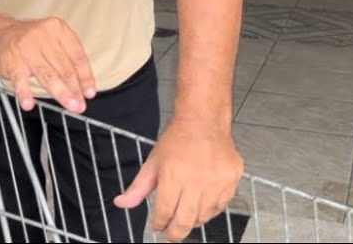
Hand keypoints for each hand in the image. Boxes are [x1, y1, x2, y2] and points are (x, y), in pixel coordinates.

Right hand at [0, 17, 96, 112]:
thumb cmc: (31, 41)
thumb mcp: (52, 40)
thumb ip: (67, 58)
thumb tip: (83, 86)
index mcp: (57, 29)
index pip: (77, 55)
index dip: (85, 76)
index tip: (89, 92)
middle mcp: (43, 36)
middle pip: (64, 67)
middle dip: (74, 89)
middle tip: (80, 104)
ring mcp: (26, 48)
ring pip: (48, 75)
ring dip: (60, 93)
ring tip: (70, 106)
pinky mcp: (12, 61)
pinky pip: (20, 80)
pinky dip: (25, 93)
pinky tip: (29, 104)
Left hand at [113, 119, 243, 241]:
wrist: (204, 121)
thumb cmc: (177, 139)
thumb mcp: (152, 162)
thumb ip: (137, 187)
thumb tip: (121, 204)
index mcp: (173, 177)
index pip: (164, 213)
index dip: (158, 224)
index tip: (157, 226)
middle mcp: (196, 182)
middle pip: (185, 221)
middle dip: (175, 233)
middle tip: (170, 236)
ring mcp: (217, 183)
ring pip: (204, 216)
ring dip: (193, 220)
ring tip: (185, 216)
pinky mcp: (231, 180)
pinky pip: (221, 206)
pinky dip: (211, 210)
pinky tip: (202, 205)